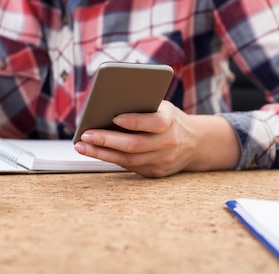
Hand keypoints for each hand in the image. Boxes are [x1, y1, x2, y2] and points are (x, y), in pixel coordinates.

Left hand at [74, 101, 241, 177]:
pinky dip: (111, 159)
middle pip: (134, 144)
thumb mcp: (163, 107)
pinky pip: (130, 167)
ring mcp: (163, 161)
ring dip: (102, 154)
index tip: (114, 117)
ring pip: (128, 160)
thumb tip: (107, 105)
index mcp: (171, 121)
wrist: (195, 143)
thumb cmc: (170, 119)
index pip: (154, 122)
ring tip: (82, 146)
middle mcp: (168, 143)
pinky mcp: (156, 173)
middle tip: (85, 135)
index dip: (134, 121)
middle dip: (106, 140)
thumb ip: (143, 107)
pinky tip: (95, 152)